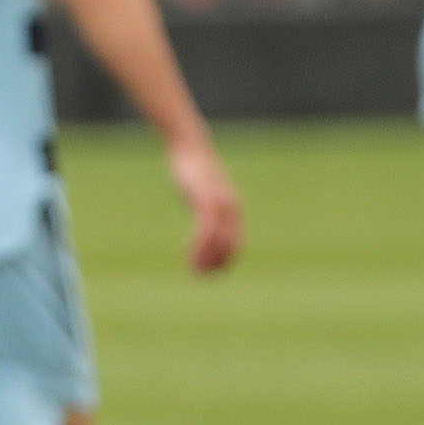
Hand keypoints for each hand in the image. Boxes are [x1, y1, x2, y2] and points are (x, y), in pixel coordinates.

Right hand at [166, 133, 240, 273]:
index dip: (224, 263)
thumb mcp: (202, 193)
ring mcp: (220, 204)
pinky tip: (187, 251)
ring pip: (220, 240)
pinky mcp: (206, 199)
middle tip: (199, 276)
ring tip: (193, 271)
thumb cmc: (194, 171)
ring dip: (207, 259)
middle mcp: (232, 208)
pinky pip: (207, 228)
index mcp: (233, 210)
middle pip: (231, 246)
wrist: (190, 148)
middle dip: (217, 265)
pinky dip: (200, 244)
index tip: (207, 273)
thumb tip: (202, 223)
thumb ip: (205, 209)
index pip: (236, 245)